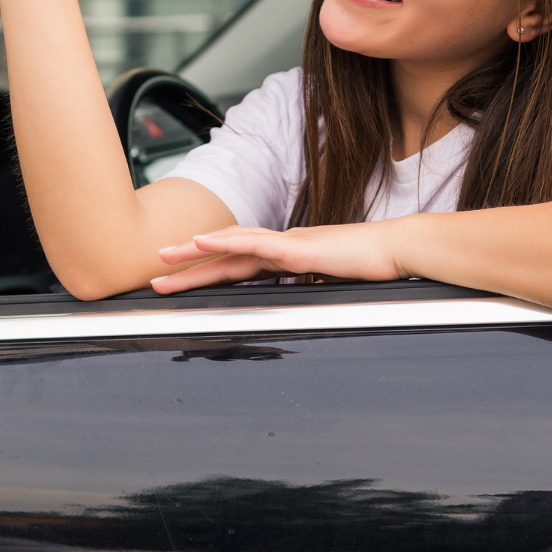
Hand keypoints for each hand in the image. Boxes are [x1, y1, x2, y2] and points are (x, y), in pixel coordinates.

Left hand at [149, 222, 405, 293]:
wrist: (399, 251)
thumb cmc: (372, 268)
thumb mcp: (331, 287)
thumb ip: (309, 292)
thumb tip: (296, 309)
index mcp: (286, 258)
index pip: (238, 266)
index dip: (207, 272)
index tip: (180, 282)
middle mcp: (281, 248)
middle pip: (224, 256)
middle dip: (187, 266)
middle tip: (153, 274)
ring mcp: (288, 245)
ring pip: (230, 247)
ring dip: (194, 252)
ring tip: (164, 258)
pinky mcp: (298, 249)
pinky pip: (255, 243)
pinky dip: (226, 242)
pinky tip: (203, 242)